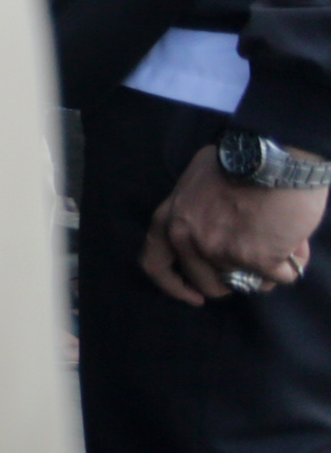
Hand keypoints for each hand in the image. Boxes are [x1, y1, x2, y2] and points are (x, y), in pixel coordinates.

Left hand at [141, 146, 323, 304]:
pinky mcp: (255, 259)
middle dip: (234, 278)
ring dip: (268, 270)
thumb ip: (194, 209)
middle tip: (256, 262)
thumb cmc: (240, 160)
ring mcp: (219, 251)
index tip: (194, 297)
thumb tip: (209, 225)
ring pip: (249, 282)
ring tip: (284, 244)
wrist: (273, 155)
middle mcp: (188, 238)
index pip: (155, 264)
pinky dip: (292, 264)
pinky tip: (297, 243)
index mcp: (169, 218)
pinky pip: (280, 277)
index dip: (174, 286)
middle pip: (208, 283)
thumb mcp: (196, 180)